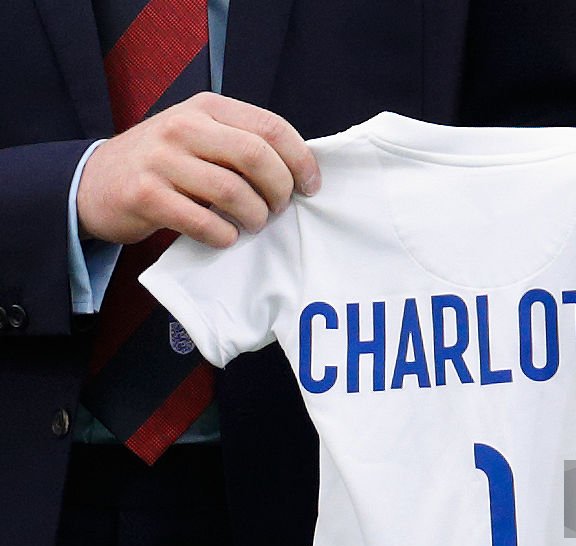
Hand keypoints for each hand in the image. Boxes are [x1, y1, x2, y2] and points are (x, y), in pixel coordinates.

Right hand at [78, 92, 321, 247]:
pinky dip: (224, 236)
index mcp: (207, 108)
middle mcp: (183, 127)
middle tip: (278, 209)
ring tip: (253, 225)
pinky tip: (225, 237)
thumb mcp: (200, 138)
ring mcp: (161, 160)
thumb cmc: (164, 165)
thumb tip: (299, 172)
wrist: (94, 182)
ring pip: (233, 192)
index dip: (300, 160)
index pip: (271, 127)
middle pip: (257, 157)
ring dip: (254, 217)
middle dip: (280, 190)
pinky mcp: (145, 196)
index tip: (311, 187)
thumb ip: (241, 144)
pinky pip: (203, 221)